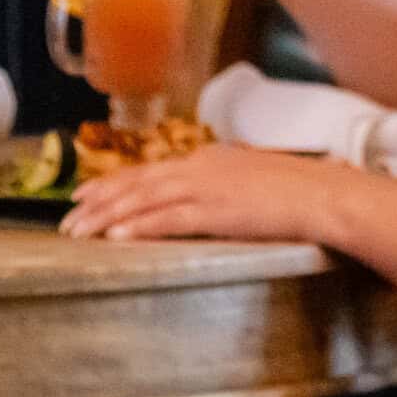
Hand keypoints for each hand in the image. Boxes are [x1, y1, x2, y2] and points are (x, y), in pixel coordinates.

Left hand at [59, 143, 373, 249]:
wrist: (329, 195)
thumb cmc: (304, 192)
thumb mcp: (257, 181)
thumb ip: (228, 186)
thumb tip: (213, 199)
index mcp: (209, 159)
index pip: (149, 170)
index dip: (112, 183)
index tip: (84, 195)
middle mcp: (200, 167)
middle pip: (136, 183)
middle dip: (97, 202)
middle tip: (66, 221)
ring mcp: (206, 187)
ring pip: (142, 200)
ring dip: (106, 217)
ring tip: (77, 232)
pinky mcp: (216, 210)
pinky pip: (167, 219)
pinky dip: (137, 227)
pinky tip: (114, 237)